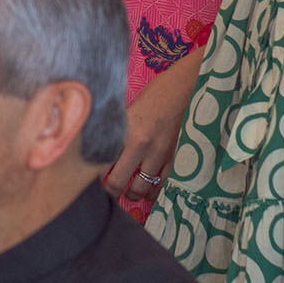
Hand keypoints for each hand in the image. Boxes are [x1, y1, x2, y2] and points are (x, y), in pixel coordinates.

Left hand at [104, 50, 199, 202]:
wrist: (187, 89)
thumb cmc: (156, 93)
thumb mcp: (130, 108)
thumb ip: (118, 129)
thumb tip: (103, 144)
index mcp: (128, 133)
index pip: (105, 163)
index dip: (98, 173)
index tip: (96, 174)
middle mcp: (144, 148)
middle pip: (121, 183)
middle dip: (113, 190)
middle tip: (111, 190)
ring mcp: (162, 156)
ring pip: (143, 189)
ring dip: (134, 194)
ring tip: (130, 192)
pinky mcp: (177, 160)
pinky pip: (164, 185)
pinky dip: (155, 191)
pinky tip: (150, 190)